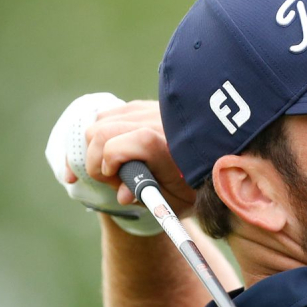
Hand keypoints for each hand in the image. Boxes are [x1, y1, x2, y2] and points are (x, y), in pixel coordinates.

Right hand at [70, 99, 196, 219]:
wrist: (211, 160)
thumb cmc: (192, 187)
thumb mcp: (175, 200)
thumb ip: (148, 197)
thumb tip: (122, 195)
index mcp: (171, 149)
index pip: (126, 144)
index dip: (111, 162)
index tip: (116, 181)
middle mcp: (160, 123)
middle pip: (104, 130)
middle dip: (95, 158)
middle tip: (111, 177)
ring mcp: (150, 110)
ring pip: (101, 121)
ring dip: (97, 146)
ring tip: (116, 165)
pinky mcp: (143, 105)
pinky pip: (108, 115)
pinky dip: (103, 134)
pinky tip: (115, 151)